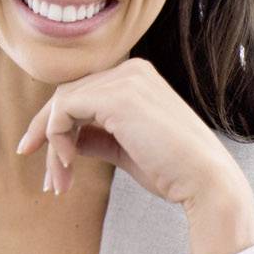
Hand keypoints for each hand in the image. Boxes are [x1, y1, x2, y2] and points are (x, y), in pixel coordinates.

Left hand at [13, 56, 253, 221]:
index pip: (84, 93)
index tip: (47, 161)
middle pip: (68, 96)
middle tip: (48, 180)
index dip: (58, 126)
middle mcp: (131, 70)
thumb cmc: (174, 172)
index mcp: (138, 78)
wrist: (206, 183)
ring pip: (62, 104)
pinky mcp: (116, 97)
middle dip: (49, 137)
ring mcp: (124, 80)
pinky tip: (68, 164)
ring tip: (58, 183)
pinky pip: (64, 110)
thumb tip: (69, 141)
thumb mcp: (127, 151)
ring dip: (52, 146)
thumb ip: (98, 138)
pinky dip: (56, 138)